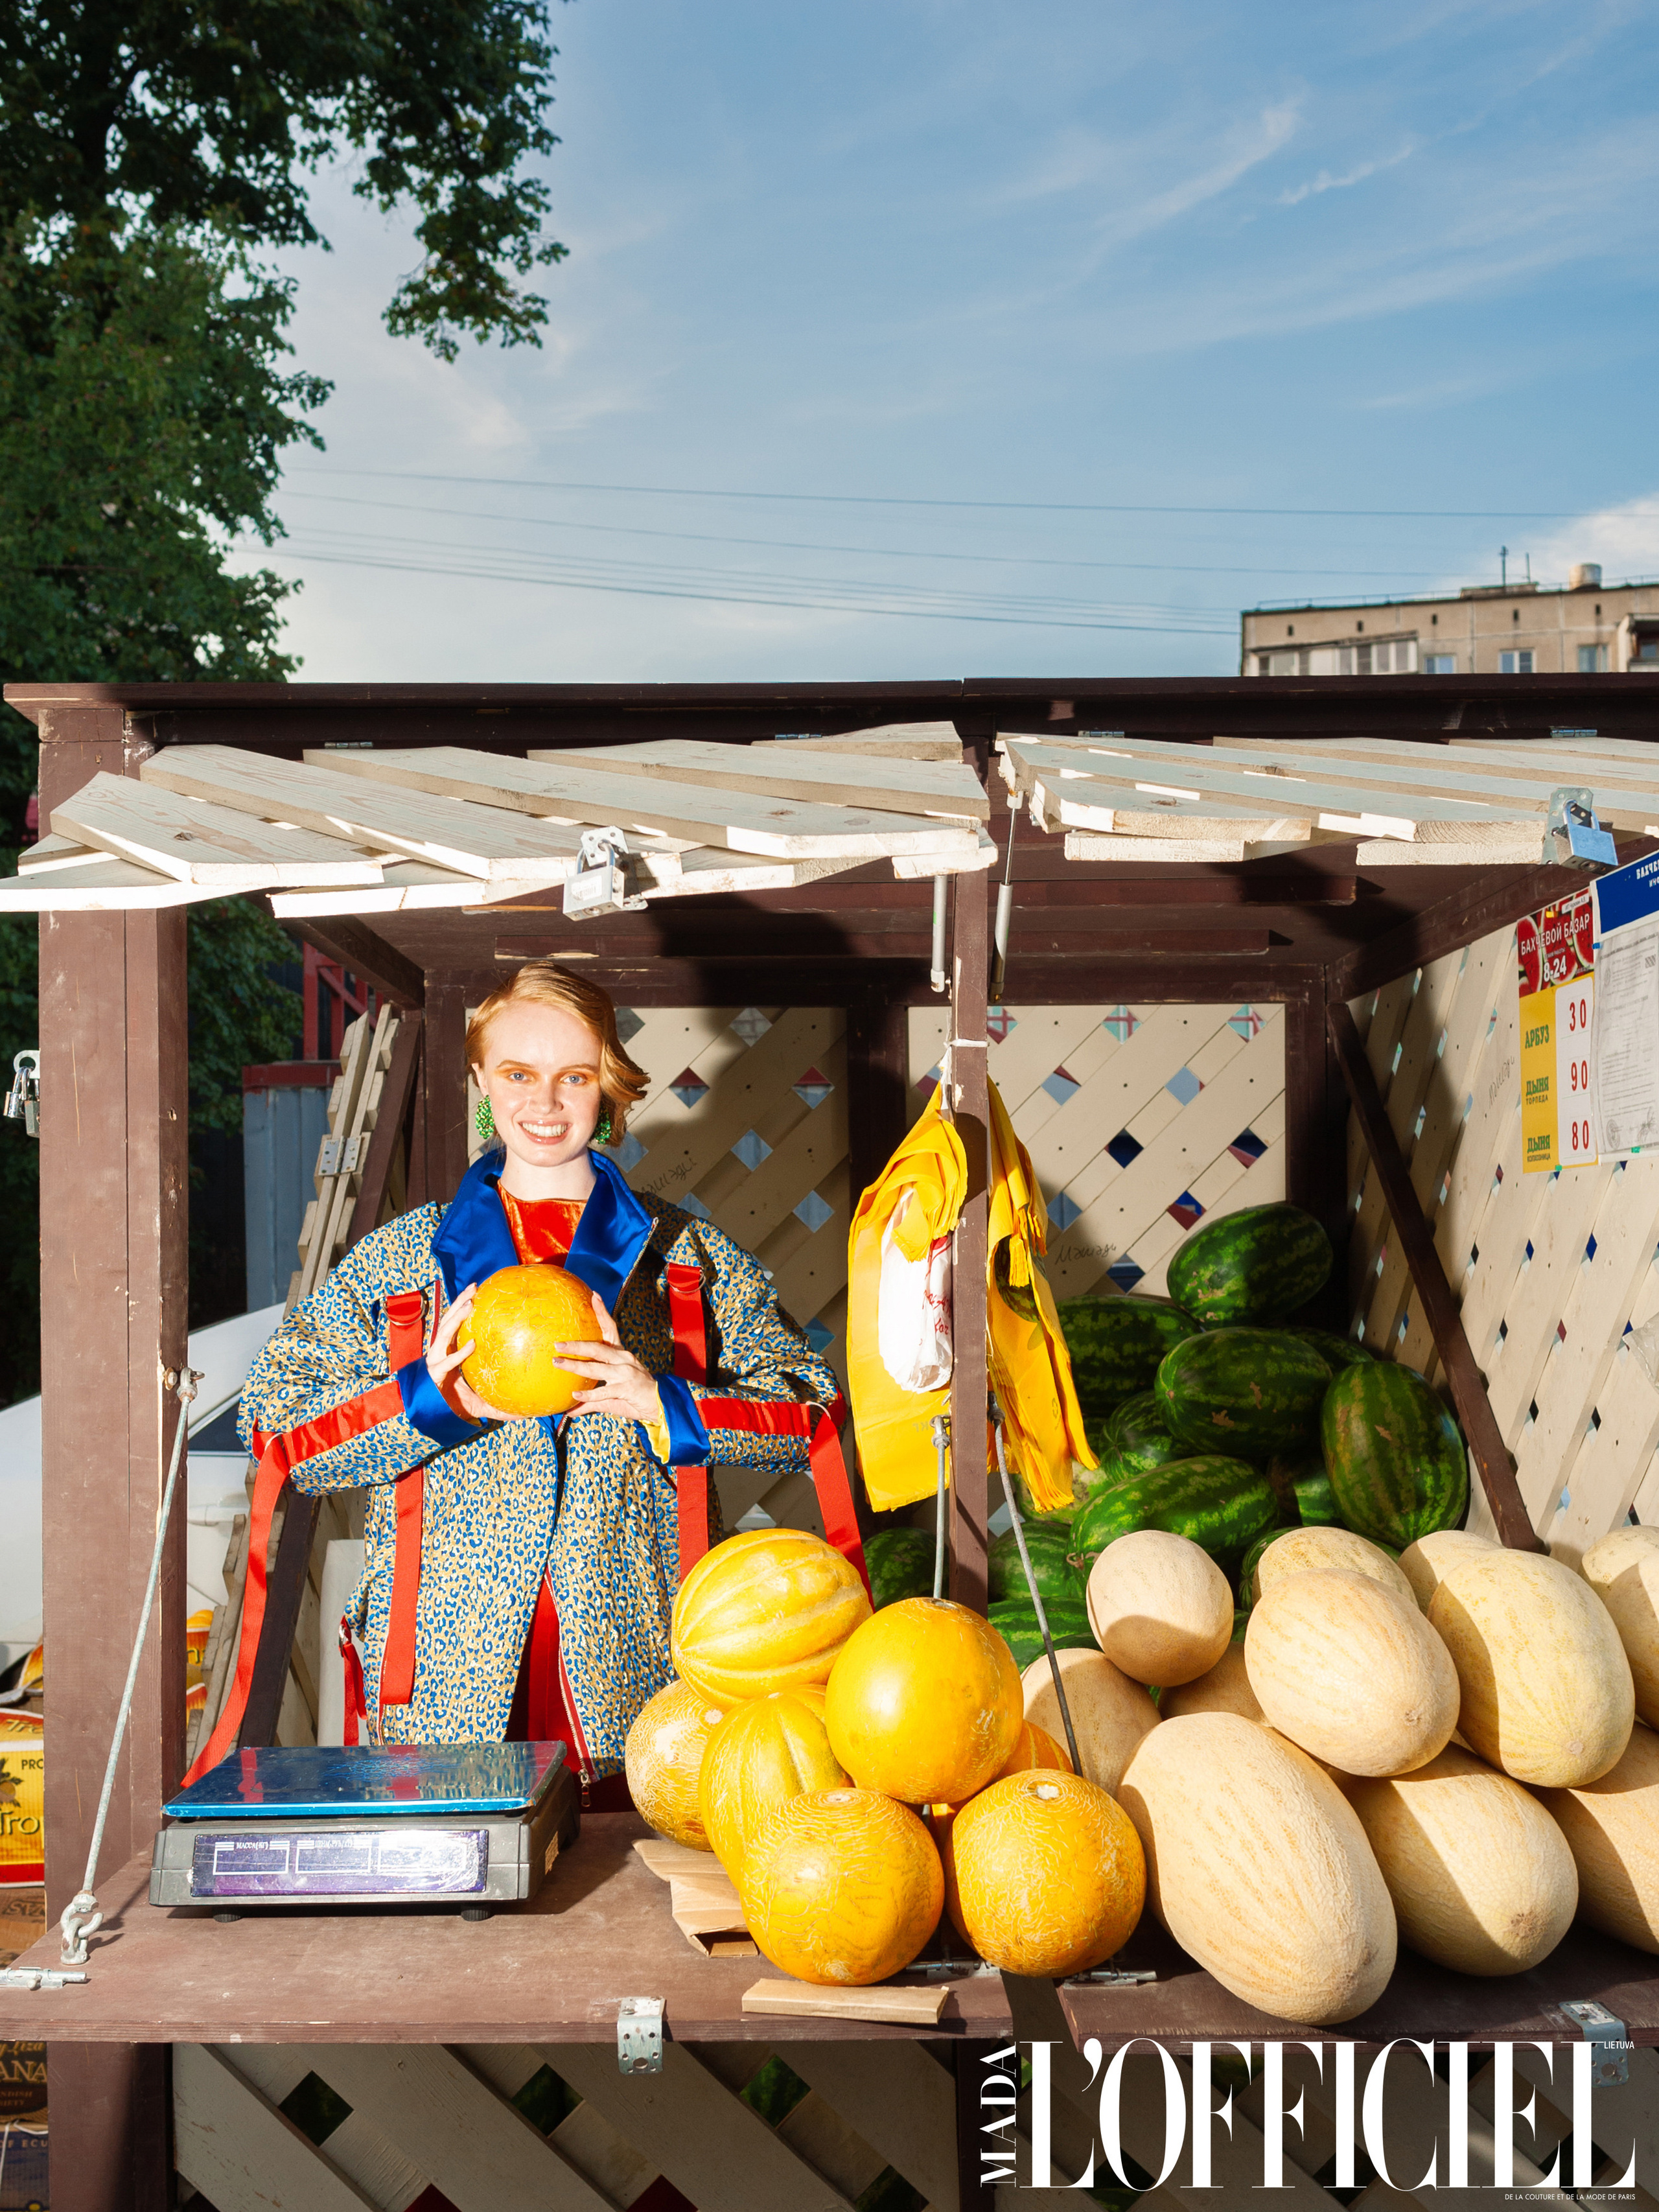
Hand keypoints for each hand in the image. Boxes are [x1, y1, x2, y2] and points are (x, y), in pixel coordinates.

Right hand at [425, 1287, 514, 1423]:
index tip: (478, 1292)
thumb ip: (502, 1402)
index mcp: (450, 1350)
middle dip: (459, 1302)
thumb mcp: (482, 1400)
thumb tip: (529, 1413)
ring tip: (470, 1304)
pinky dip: (459, 1352)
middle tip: (474, 1287)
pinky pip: (447, 1360)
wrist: (436, 1419)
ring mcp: (435, 1361)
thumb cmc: (456, 1405)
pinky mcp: (434, 1374)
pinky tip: (472, 1344)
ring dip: (456, 1317)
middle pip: (448, 1320)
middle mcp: (441, 1352)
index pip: (455, 1323)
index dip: (462, 1306)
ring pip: (444, 1333)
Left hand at [559, 1293, 663, 1426]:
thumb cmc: (636, 1397)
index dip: (602, 1312)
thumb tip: (570, 1409)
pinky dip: (588, 1394)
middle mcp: (623, 1359)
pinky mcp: (626, 1389)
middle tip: (557, 1344)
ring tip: (558, 1363)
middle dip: (576, 1345)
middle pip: (597, 1348)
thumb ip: (591, 1399)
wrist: (661, 1406)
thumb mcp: (613, 1394)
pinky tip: (575, 1395)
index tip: (594, 1296)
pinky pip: (603, 1391)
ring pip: (596, 1367)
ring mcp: (625, 1373)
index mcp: (621, 1354)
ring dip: (575, 1365)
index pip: (611, 1328)